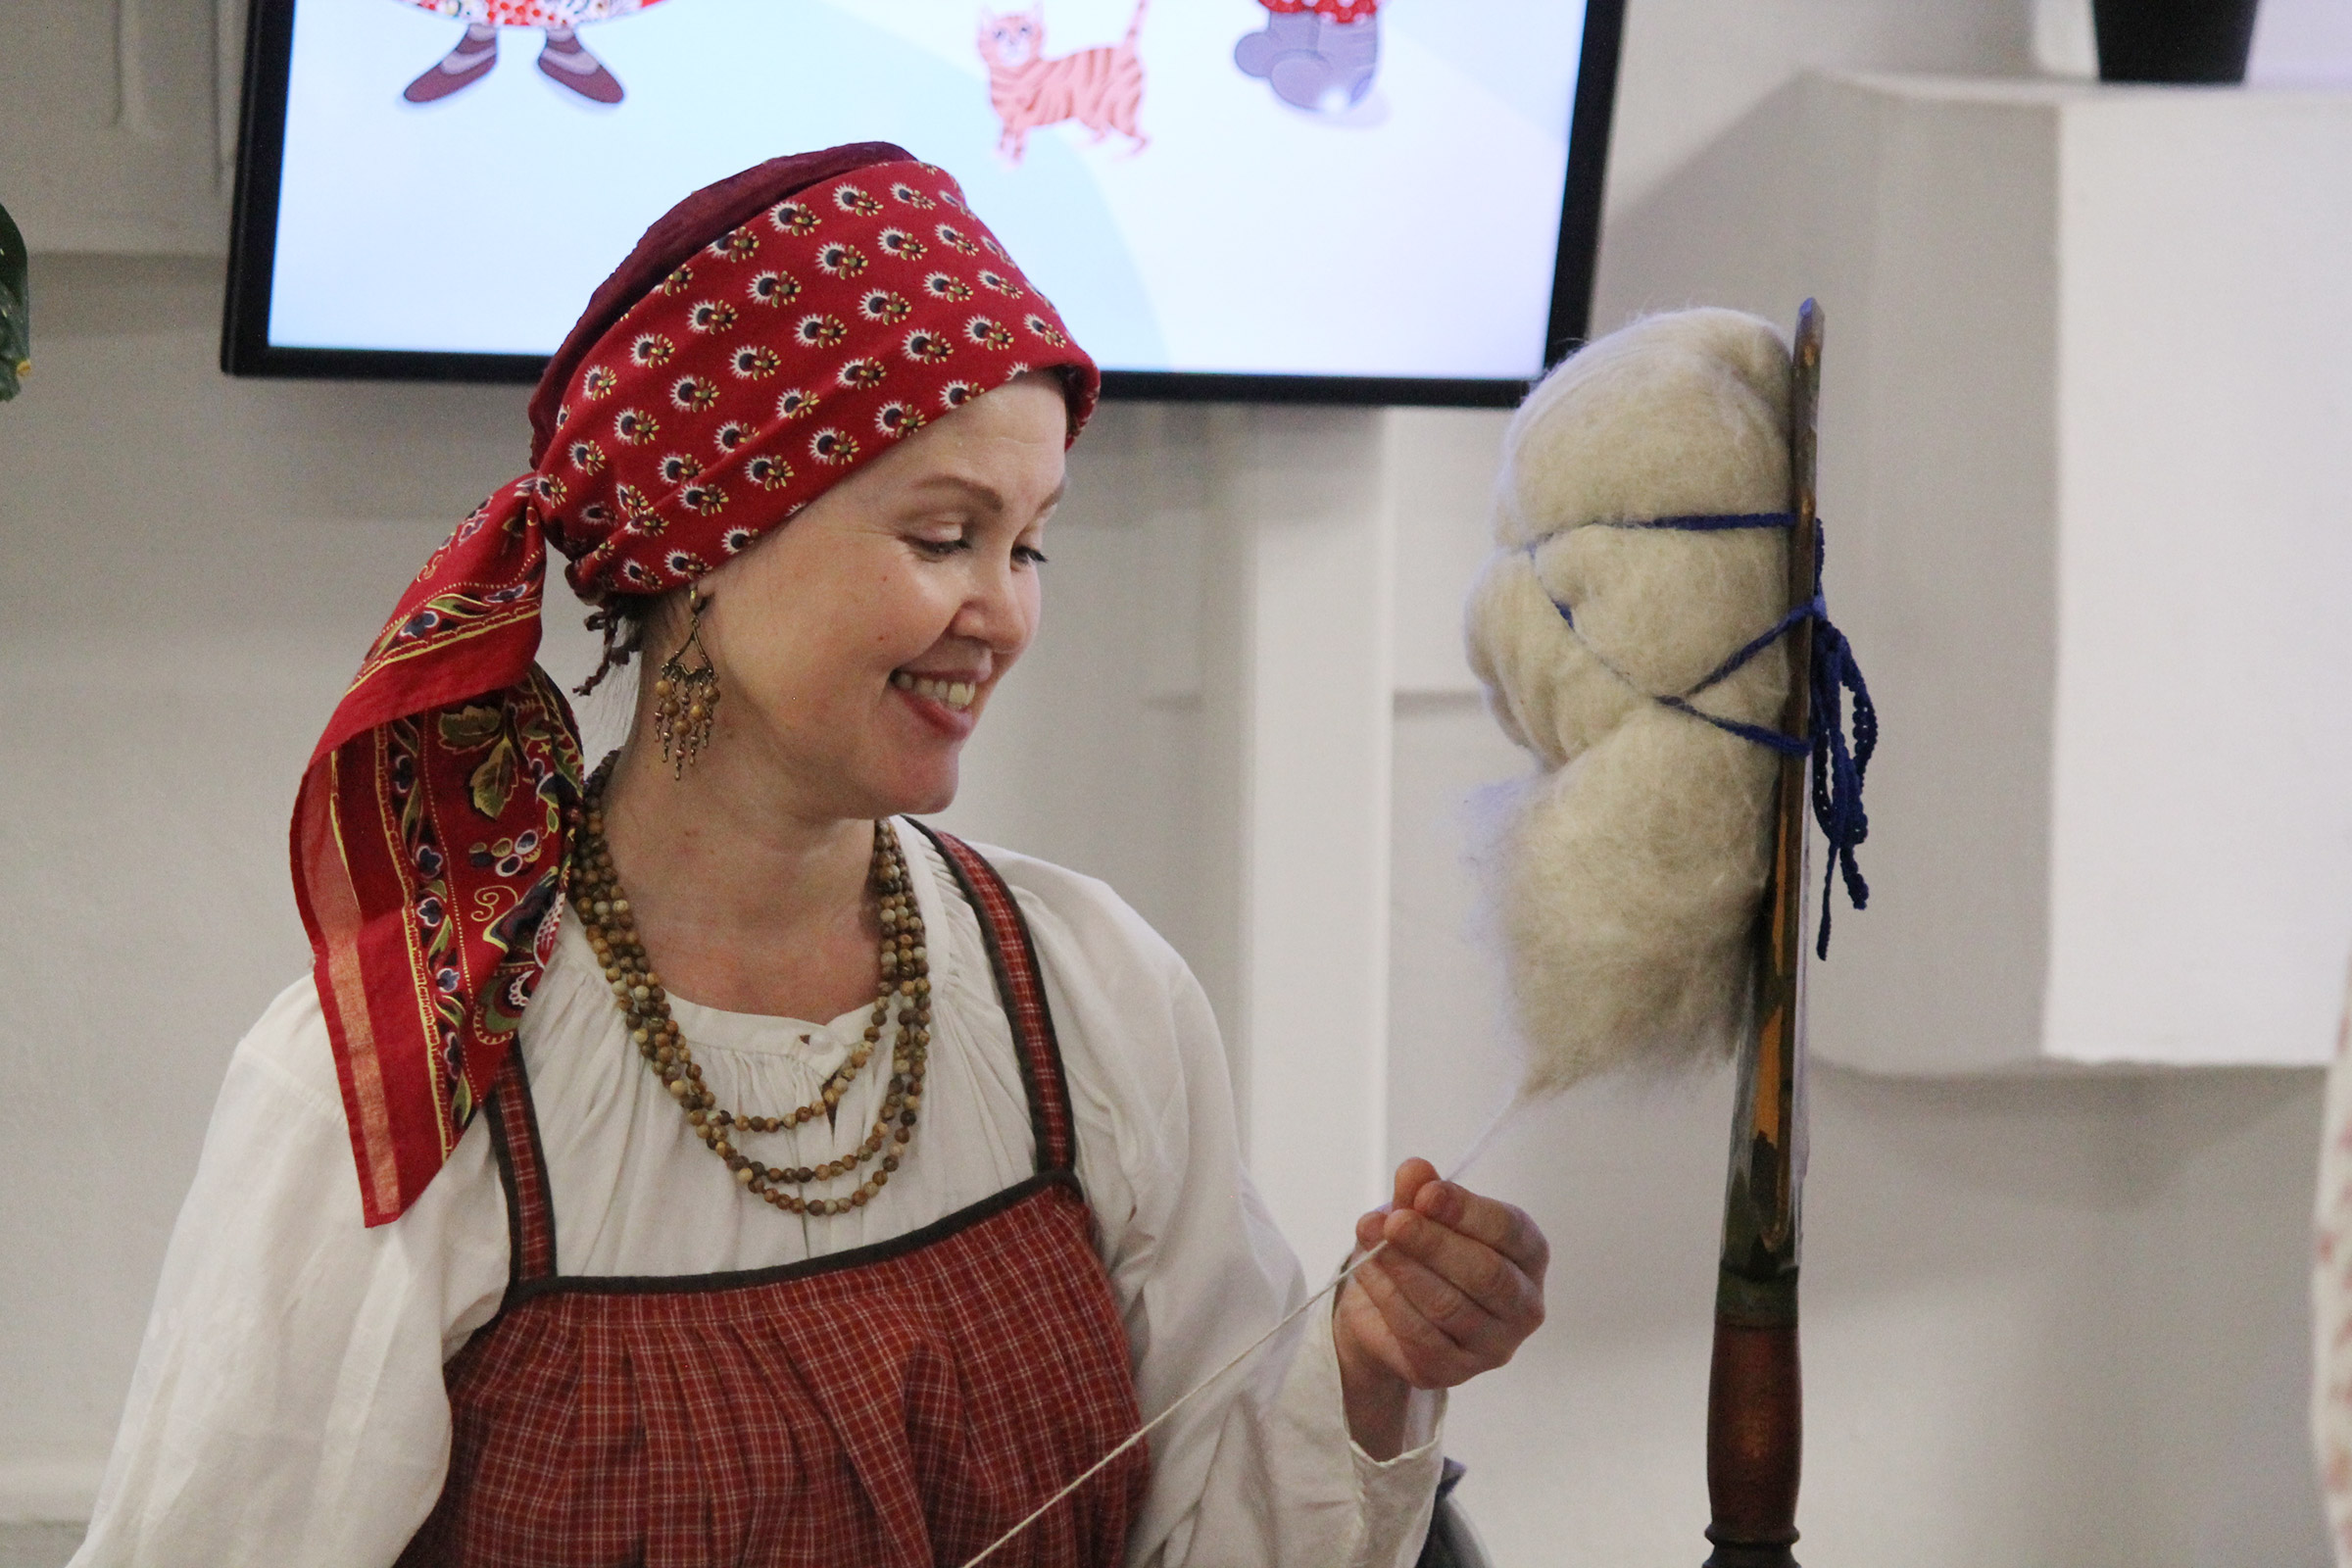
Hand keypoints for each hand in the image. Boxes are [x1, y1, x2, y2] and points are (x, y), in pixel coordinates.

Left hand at [1332, 1158, 1548, 1458]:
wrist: (1388, 1308)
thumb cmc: (1421, 1250)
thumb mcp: (1417, 1212)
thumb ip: (1419, 1191)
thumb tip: (1415, 1171)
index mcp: (1528, 1253)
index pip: (1508, 1230)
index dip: (1466, 1210)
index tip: (1424, 1193)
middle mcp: (1524, 1304)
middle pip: (1486, 1274)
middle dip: (1434, 1243)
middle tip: (1392, 1221)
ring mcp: (1494, 1345)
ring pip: (1449, 1307)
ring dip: (1404, 1270)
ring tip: (1370, 1240)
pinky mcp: (1454, 1372)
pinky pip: (1419, 1336)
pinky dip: (1389, 1299)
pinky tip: (1369, 1271)